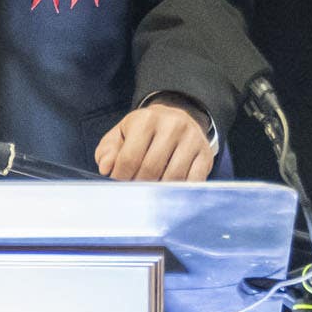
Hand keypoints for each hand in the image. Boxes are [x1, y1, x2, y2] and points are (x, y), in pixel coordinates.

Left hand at [95, 96, 217, 183]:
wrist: (177, 119)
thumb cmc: (144, 131)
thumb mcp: (121, 134)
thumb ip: (108, 151)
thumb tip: (106, 168)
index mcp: (147, 119)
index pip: (129, 158)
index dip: (121, 177)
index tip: (118, 185)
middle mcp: (172, 126)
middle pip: (151, 169)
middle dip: (138, 186)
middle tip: (133, 192)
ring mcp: (192, 140)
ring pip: (172, 178)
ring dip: (158, 192)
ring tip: (149, 193)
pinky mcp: (205, 155)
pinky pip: (192, 182)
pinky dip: (179, 192)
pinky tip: (169, 192)